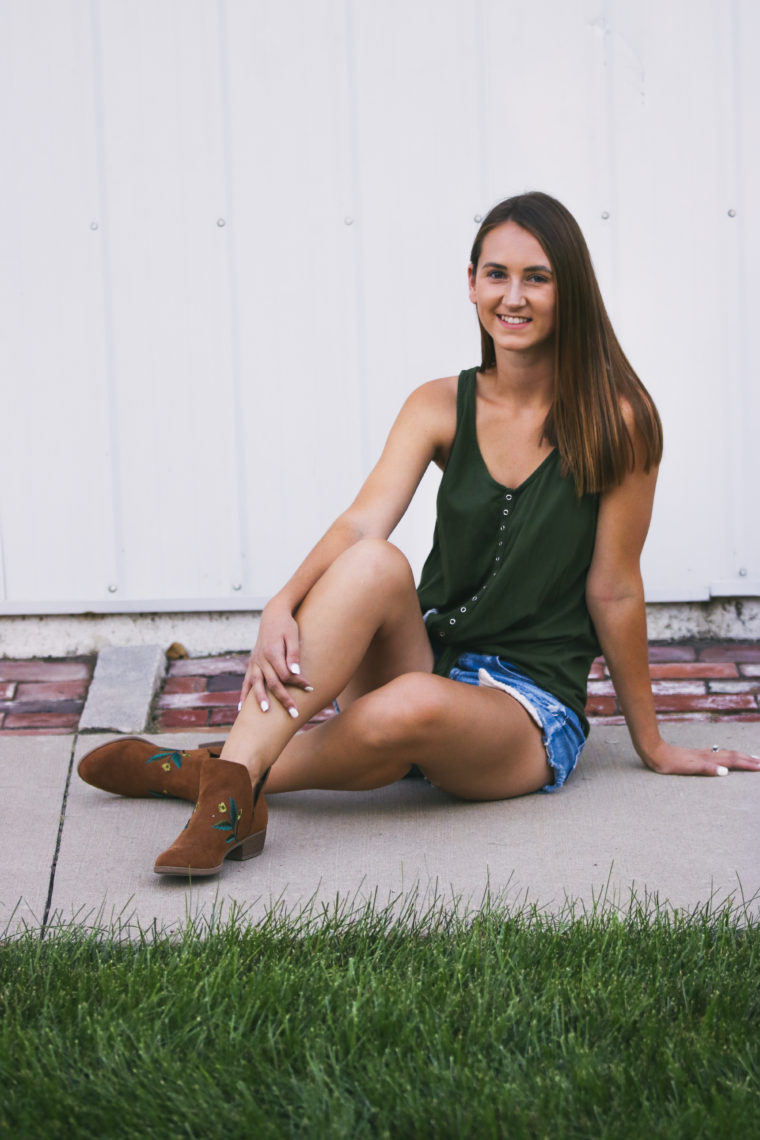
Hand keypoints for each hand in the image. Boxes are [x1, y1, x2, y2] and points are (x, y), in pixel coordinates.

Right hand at [239, 601, 312, 716]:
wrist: (273, 615)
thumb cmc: (286, 625)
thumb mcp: (293, 636)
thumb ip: (293, 654)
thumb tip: (295, 673)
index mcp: (272, 652)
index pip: (285, 674)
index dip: (298, 683)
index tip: (310, 688)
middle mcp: (261, 659)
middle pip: (272, 683)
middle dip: (284, 699)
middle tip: (295, 714)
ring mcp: (255, 662)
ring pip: (256, 684)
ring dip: (260, 700)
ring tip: (265, 713)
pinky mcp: (252, 663)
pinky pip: (246, 681)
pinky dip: (243, 694)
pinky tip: (241, 708)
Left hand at [642, 739, 759, 776]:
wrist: (655, 753)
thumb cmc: (670, 762)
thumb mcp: (689, 767)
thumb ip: (707, 768)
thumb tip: (726, 772)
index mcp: (709, 759)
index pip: (733, 760)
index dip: (747, 763)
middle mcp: (707, 755)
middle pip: (732, 756)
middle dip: (747, 759)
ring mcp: (702, 754)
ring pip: (725, 754)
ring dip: (738, 757)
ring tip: (748, 757)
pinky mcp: (696, 755)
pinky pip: (716, 755)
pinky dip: (726, 756)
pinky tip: (723, 757)